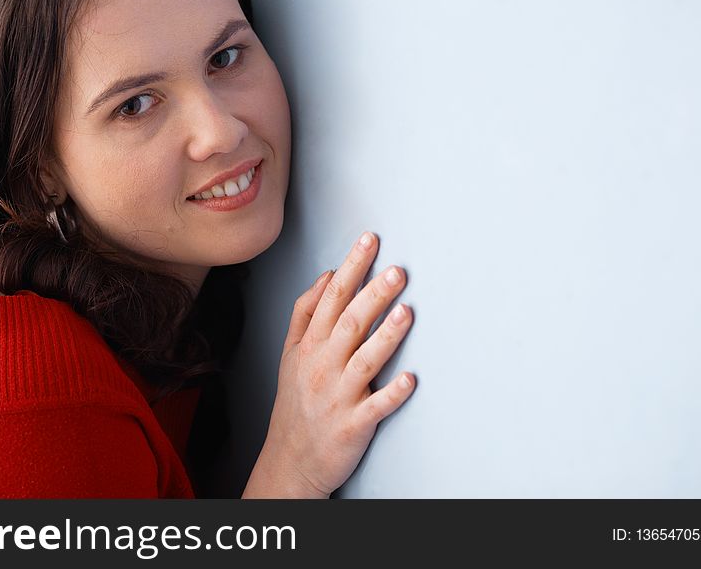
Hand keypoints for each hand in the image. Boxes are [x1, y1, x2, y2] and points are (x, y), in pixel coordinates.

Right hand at [253, 231, 414, 497]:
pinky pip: (375, 406)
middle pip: (349, 323)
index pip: (331, 297)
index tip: (369, 241)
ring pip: (363, 360)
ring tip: (406, 312)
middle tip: (396, 271)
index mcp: (309, 346)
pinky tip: (409, 379)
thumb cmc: (296, 402)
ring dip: (386, 336)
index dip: (351, 267)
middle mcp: (323, 366)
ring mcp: (338, 396)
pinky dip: (391, 393)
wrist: (290, 459)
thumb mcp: (291, 353)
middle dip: (373, 294)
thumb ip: (306, 312)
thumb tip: (327, 276)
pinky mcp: (354, 424)